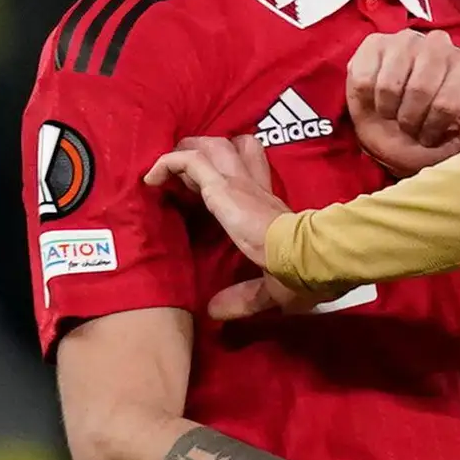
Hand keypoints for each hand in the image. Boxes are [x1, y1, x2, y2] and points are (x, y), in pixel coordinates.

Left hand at [150, 135, 327, 321]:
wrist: (307, 258)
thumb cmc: (303, 272)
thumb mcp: (272, 290)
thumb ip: (245, 298)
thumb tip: (216, 312)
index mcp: (269, 205)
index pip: (251, 169)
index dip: (227, 168)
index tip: (204, 185)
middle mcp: (254, 187)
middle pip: (230, 147)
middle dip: (203, 149)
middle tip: (183, 169)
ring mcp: (239, 184)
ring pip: (209, 147)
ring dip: (183, 152)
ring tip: (163, 170)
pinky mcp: (223, 188)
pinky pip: (190, 162)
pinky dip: (168, 163)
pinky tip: (152, 178)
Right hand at [347, 28, 459, 173]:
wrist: (393, 129)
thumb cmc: (429, 133)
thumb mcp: (458, 145)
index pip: (448, 102)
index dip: (434, 128)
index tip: (430, 136)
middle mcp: (441, 44)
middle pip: (420, 90)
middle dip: (411, 120)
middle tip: (410, 128)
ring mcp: (407, 39)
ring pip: (389, 85)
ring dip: (389, 111)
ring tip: (395, 114)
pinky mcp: (375, 43)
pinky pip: (365, 80)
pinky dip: (368, 100)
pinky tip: (378, 100)